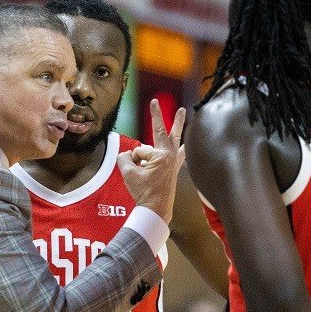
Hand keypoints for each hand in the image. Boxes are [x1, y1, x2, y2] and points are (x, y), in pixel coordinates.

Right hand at [117, 99, 185, 222]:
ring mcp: (174, 162)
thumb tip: (127, 155)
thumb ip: (124, 158)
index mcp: (161, 156)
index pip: (141, 149)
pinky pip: (181, 154)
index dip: (133, 157)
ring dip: (177, 124)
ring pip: (174, 138)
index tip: (131, 160)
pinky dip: (182, 148)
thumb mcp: (128, 173)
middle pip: (163, 131)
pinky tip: (186, 144)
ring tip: (182, 111)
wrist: (156, 210)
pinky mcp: (175, 169)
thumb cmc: (144, 192)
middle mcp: (170, 155)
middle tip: (155, 101)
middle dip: (158, 115)